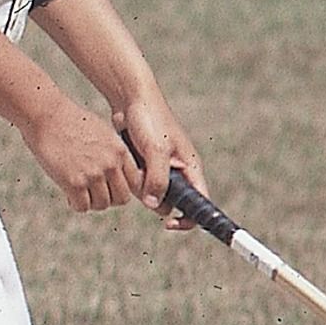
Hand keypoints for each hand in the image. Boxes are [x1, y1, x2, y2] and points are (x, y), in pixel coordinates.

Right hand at [24, 94, 145, 213]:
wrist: (46, 116)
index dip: (121, 187)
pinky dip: (75, 203)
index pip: (135, 183)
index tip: (108, 186)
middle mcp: (111, 164)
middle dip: (107, 198)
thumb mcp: (102, 134)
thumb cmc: (70, 122)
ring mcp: (93, 174)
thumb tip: (115, 173)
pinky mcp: (74, 182)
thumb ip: (113, 153)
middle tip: (92, 192)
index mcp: (120, 151)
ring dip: (90, 202)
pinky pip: (82, 206)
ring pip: (102, 205)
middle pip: (121, 198)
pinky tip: (68, 193)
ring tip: (78, 192)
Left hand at [117, 94, 206, 231]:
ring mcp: (161, 169)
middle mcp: (179, 172)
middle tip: (143, 182)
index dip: (190, 218)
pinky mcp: (144, 166)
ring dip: (141, 189)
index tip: (170, 224)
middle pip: (173, 203)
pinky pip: (139, 184)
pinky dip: (132, 181)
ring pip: (153, 195)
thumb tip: (155, 206)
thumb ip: (158, 179)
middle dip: (157, 201)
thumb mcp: (156, 149)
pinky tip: (125, 164)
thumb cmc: (149, 120)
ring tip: (134, 166)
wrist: (130, 100)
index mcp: (191, 168)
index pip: (200, 202)